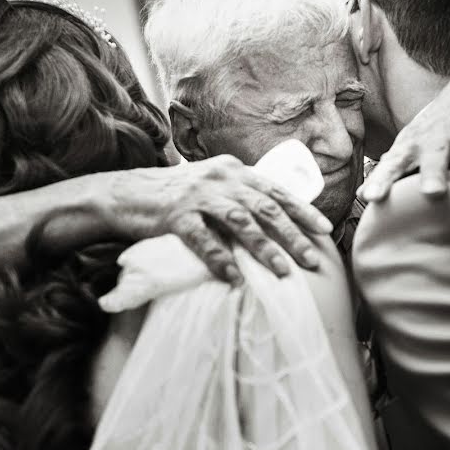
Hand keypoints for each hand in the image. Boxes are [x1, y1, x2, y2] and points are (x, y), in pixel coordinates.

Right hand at [97, 154, 333, 284]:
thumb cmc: (175, 195)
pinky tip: (235, 278)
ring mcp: (197, 195)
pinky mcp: (174, 215)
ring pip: (240, 222)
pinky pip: (203, 240)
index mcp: (234, 171)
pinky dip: (221, 260)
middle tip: (311, 259)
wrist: (124, 193)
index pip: (276, 191)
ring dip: (264, 249)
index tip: (325, 230)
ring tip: (283, 271)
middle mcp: (220, 179)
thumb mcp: (212, 186)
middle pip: (265, 208)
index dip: (302, 211)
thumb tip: (277, 218)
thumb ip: (240, 195)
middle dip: (292, 235)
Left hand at [359, 64, 449, 207]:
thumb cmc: (438, 123)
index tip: (372, 198)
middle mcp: (443, 137)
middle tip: (431, 193)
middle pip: (437, 155)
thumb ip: (391, 167)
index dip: (384, 178)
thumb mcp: (413, 139)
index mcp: (418, 141)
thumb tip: (361, 195)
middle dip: (434, 173)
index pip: (396, 161)